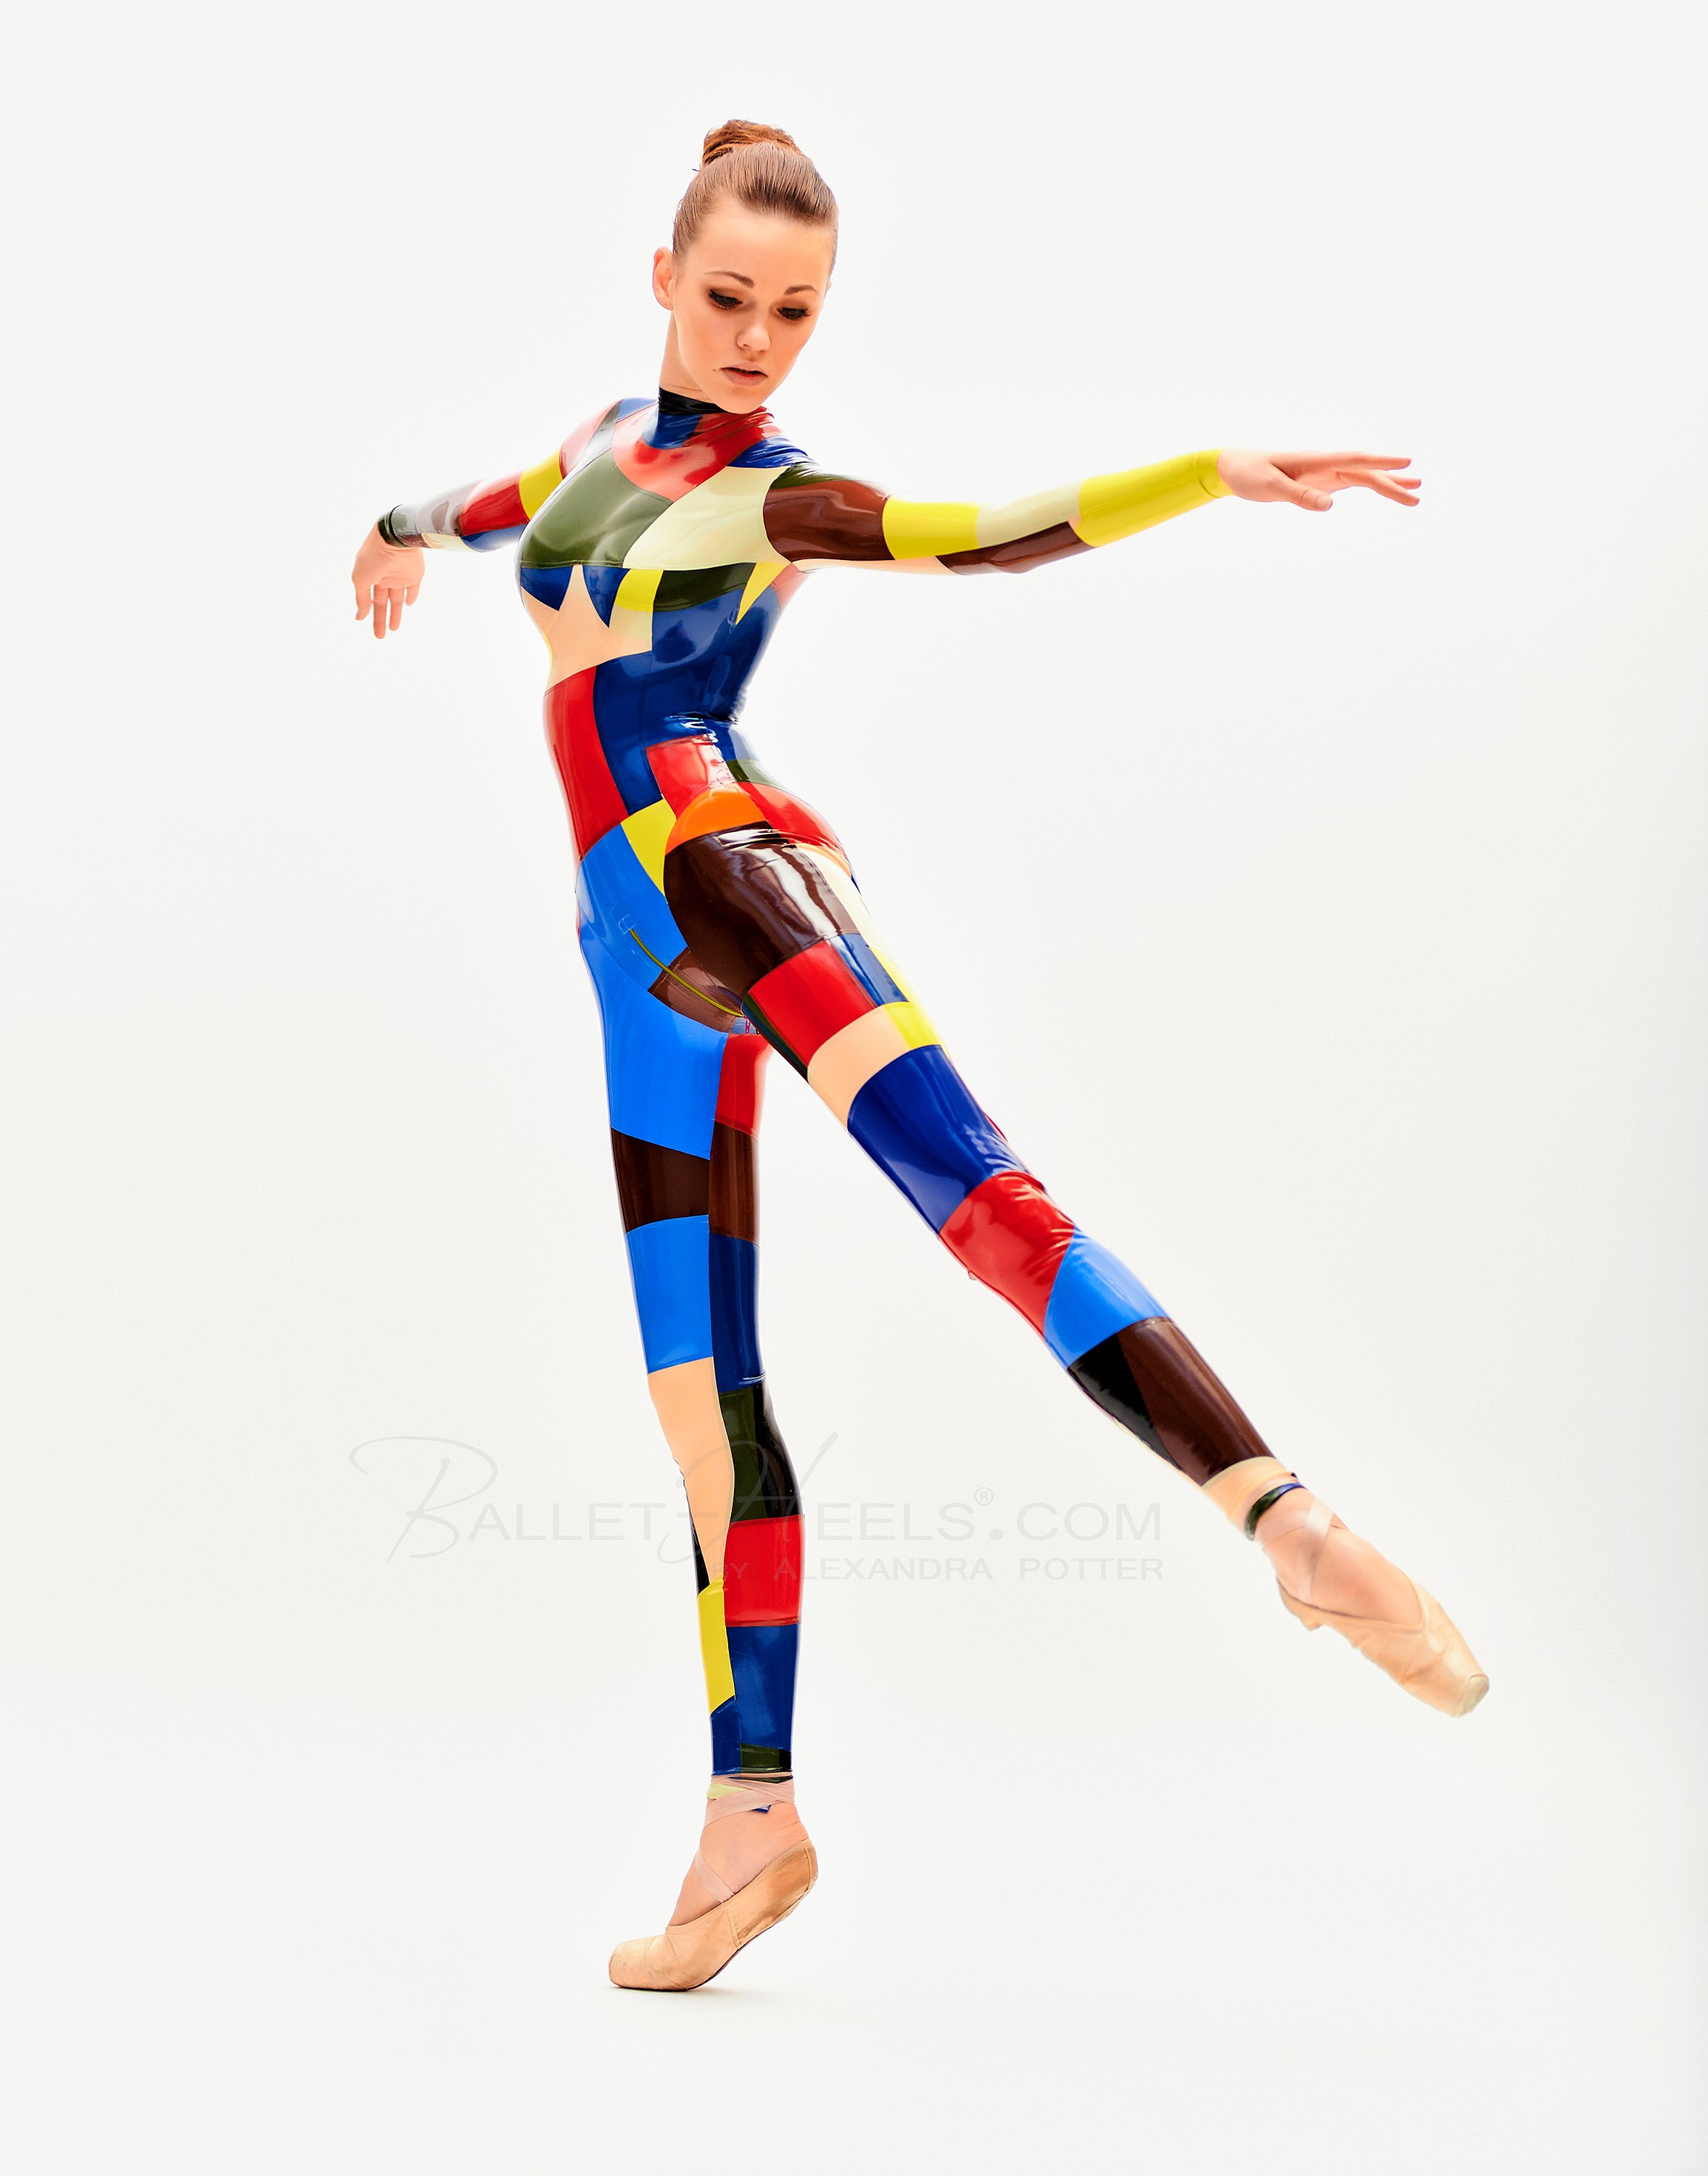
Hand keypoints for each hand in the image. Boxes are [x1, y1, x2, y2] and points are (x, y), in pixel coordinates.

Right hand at [352, 524, 423, 638]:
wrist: (395, 539)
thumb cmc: (373, 557)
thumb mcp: (361, 579)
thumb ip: (361, 599)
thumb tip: (359, 617)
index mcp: (369, 575)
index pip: (368, 598)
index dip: (366, 611)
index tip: (362, 622)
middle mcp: (383, 576)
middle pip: (382, 602)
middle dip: (380, 619)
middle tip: (379, 637)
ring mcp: (399, 575)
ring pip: (397, 599)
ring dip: (395, 614)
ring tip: (393, 629)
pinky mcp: (415, 574)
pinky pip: (414, 588)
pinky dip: (412, 596)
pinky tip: (409, 603)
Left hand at [1214, 449, 1420, 511]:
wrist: (1236, 467)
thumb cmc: (1250, 474)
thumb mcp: (1270, 487)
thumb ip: (1300, 496)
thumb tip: (1330, 506)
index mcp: (1315, 460)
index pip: (1354, 458)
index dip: (1381, 461)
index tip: (1406, 462)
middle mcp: (1325, 463)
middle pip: (1365, 471)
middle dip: (1392, 482)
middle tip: (1418, 493)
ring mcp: (1326, 471)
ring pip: (1363, 476)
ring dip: (1388, 484)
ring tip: (1416, 492)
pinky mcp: (1322, 481)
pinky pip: (1352, 482)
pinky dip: (1372, 485)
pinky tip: (1389, 489)